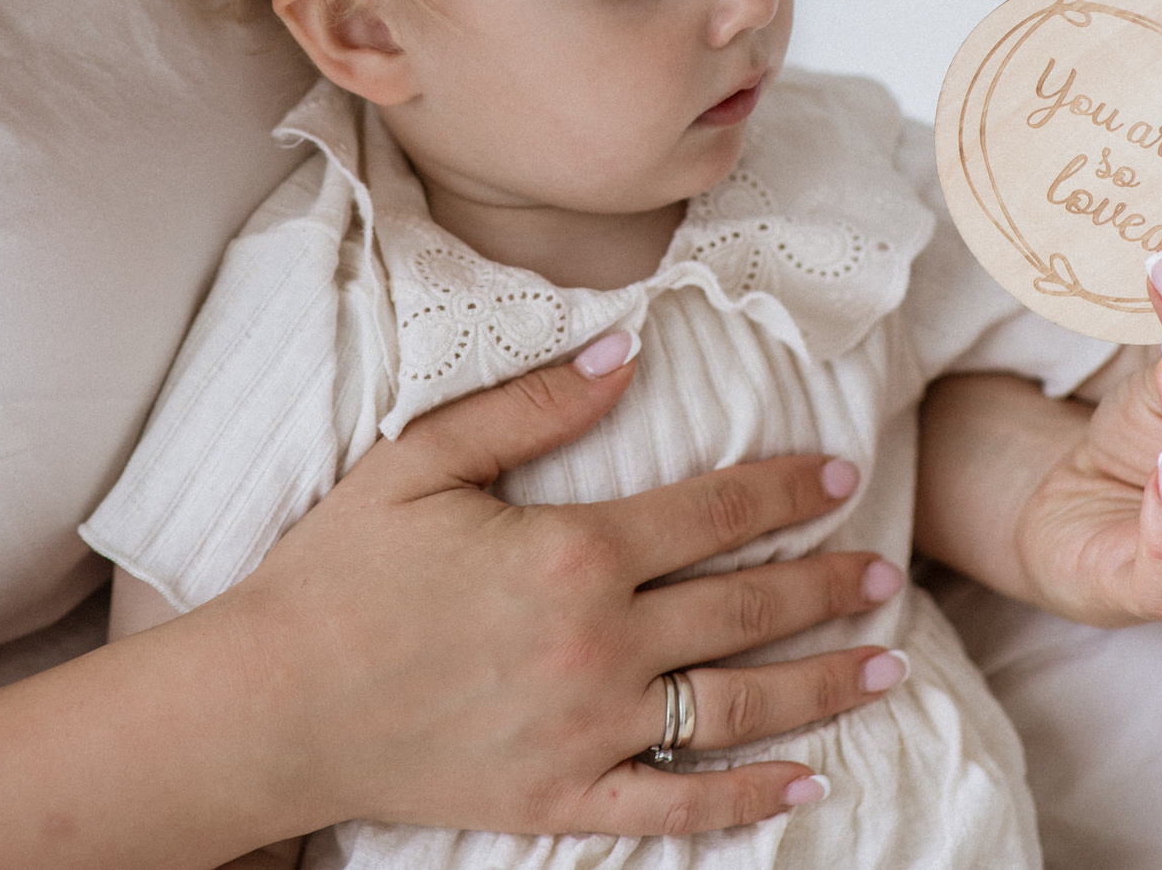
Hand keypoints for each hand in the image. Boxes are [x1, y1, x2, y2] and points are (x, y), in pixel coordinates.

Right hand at [217, 333, 903, 839]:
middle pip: (744, 609)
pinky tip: (808, 780)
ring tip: (887, 665)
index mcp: (572, 552)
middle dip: (826, 588)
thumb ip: (530, 408)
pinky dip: (749, 797)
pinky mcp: (561, 798)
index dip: (781, 491)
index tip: (836, 480)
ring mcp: (587, 729)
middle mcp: (599, 644)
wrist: (273, 701)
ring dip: (822, 686)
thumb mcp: (422, 462)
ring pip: (735, 707)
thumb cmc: (337, 573)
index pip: (710, 512)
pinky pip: (676, 805)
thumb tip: (624, 355)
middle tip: (885, 574)